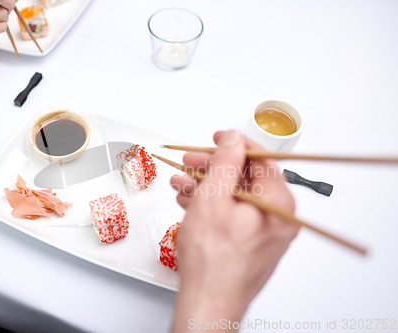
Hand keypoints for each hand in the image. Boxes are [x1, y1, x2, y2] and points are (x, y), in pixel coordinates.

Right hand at [170, 130, 297, 330]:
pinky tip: (188, 201)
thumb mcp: (213, 198)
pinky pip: (231, 215)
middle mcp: (276, 218)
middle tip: (191, 161)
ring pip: (234, 197)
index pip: (262, 159)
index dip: (235, 144)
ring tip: (180, 182)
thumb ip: (225, 162)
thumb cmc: (213, 261)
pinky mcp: (249, 244)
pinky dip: (210, 206)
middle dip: (213, 168)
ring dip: (206, 186)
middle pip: (245, 178)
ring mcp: (263, 233)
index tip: (217, 138)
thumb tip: (233, 139)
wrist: (208, 303)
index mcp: (277, 204)